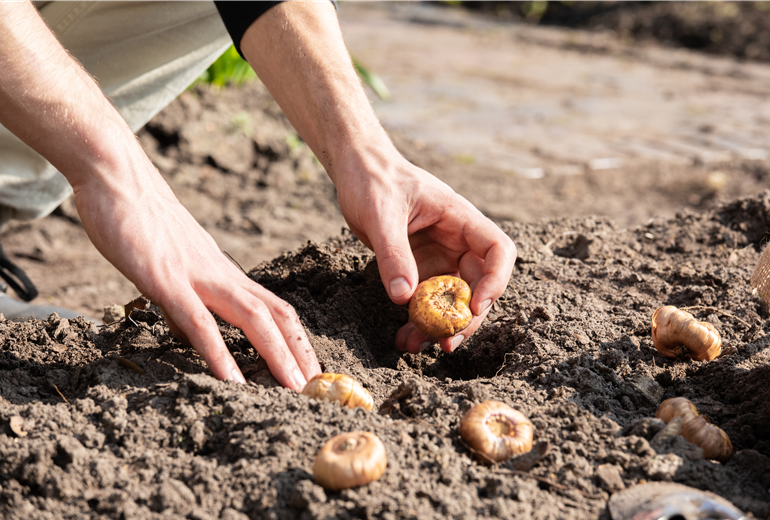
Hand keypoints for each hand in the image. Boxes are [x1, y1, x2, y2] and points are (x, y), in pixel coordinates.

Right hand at [0, 0, 320, 387]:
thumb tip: (188, 332)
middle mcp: (220, 274)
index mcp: (222, 272)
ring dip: (277, 356)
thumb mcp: (168, 266)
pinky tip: (232, 381)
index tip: (309, 369)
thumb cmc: (138, 218)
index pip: (273, 308)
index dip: (296, 340)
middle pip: (275, 316)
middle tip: (316, 390)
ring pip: (251, 318)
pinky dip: (219, 353)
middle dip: (299, 354)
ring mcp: (197, 276)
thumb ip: (181, 301)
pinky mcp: (166, 280)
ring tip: (294, 390)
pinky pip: (199, 322)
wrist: (116, 173)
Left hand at [334, 151, 516, 353]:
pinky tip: (404, 337)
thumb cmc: (373, 179)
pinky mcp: (420, 266)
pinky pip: (427, 299)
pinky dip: (419, 320)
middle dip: (465, 317)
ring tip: (415, 345)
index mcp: (459, 218)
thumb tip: (404, 297)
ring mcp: (439, 255)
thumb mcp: (381, 214)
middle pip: (478, 283)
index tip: (474, 308)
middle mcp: (456, 239)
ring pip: (452, 298)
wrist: (356, 170)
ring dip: (439, 325)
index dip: (495, 281)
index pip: (497, 250)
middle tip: (445, 342)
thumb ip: (393, 254)